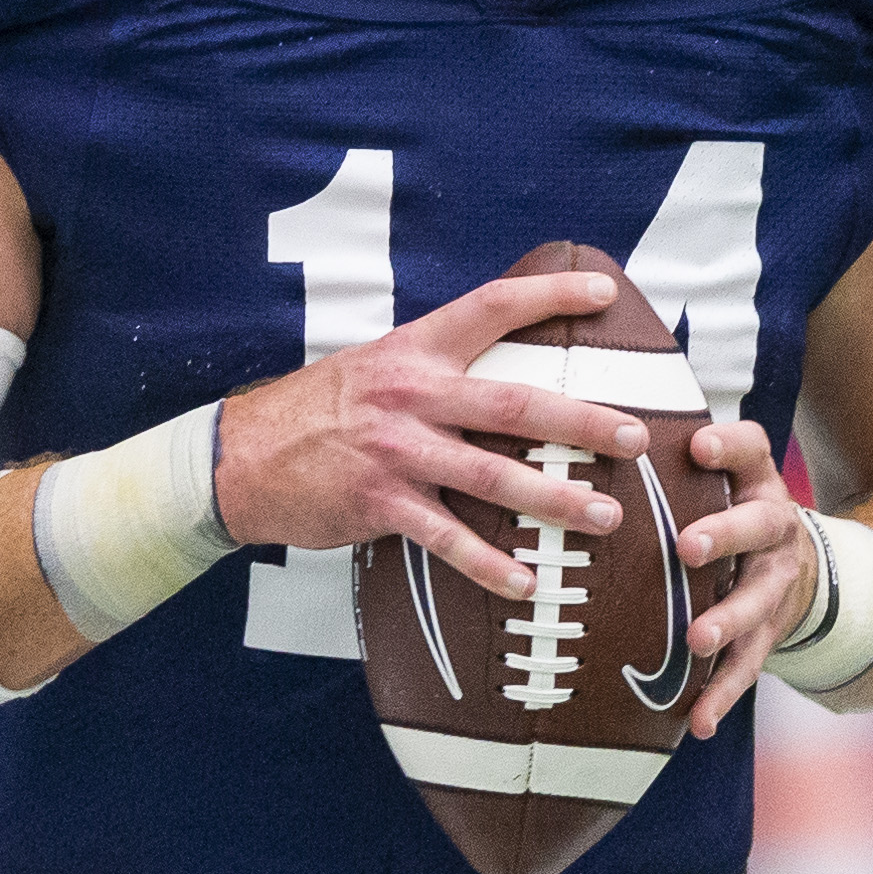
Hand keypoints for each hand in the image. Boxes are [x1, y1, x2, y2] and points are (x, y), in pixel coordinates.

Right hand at [214, 269, 650, 601]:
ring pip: (492, 478)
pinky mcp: (379, 504)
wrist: (238, 457)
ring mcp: (397, 452)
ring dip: (553, 500)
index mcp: (415, 350)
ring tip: (604, 517)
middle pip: (512, 406)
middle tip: (635, 437)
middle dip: (580, 422)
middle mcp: (411, 395)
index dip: (549, 296)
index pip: (492, 307)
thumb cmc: (318, 411)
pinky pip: (446, 538)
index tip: (604, 292)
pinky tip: (527, 582)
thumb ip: (436, 368)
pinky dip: (489, 564)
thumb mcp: (375, 366)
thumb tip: (505, 374)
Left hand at [666, 424, 823, 739]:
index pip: (751, 449)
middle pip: (758, 524)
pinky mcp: (770, 633)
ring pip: (757, 600)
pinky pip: (748, 666)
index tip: (699, 445)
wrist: (797, 567)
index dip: (729, 445)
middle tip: (687, 546)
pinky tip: (698, 721)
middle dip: (725, 534)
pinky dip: (723, 694)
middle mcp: (773, 526)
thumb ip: (666, 456)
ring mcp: (774, 582)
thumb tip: (575, 416)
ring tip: (697, 641)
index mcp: (754, 480)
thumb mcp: (715, 475)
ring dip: (727, 620)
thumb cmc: (724, 509)